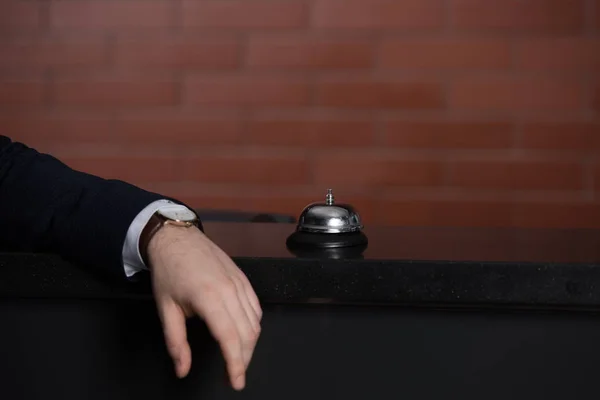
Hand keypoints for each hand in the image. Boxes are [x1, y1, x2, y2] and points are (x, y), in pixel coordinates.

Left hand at [146, 225, 261, 389]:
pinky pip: (256, 306)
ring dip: (250, 344)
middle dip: (244, 359)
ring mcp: (239, 283)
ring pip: (255, 321)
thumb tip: (182, 369)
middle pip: (247, 333)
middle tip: (234, 375)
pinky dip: (254, 325)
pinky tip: (245, 334)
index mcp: (208, 298)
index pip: (230, 338)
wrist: (176, 238)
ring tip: (238, 358)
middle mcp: (229, 290)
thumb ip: (175, 342)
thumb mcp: (165, 309)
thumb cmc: (169, 271)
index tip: (236, 382)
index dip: (235, 364)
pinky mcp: (243, 278)